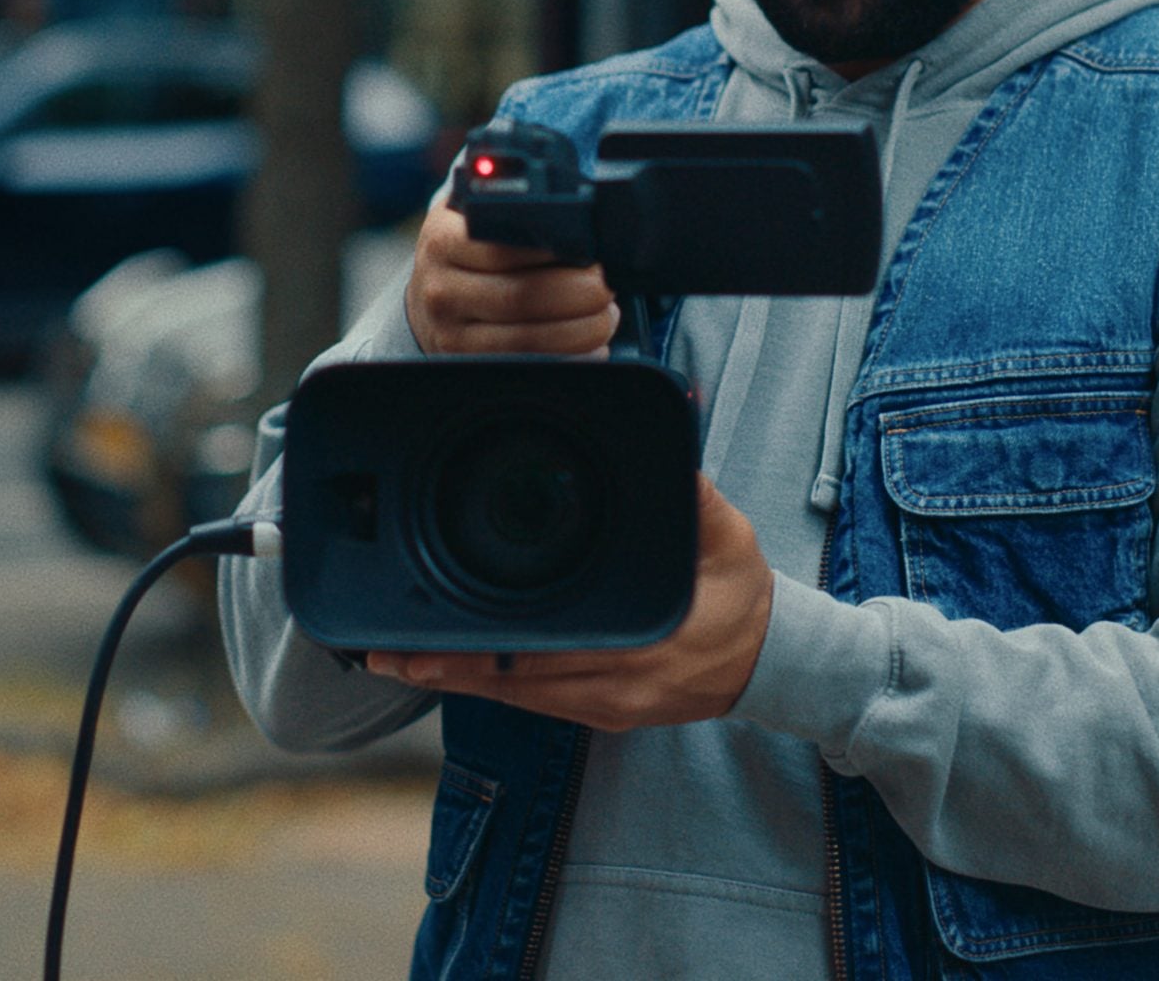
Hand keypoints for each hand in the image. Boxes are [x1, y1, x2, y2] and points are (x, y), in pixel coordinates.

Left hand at [363, 476, 774, 731]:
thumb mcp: (728, 537)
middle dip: (447, 668)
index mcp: (640, 643)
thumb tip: (669, 445)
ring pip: (516, 698)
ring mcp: (606, 705)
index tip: (431, 640)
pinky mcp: (600, 712)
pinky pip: (534, 702)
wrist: (773, 661)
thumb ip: (691, 494)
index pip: (546, 655)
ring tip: (398, 660)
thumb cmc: (743, 595)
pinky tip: (451, 668)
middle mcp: (615, 685)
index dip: (483, 653)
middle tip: (385, 652)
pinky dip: (489, 684)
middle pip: (514, 683)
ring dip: (457, 679)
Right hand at [404, 199, 618, 355]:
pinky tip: (593, 346)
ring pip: (527, 337)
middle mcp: (440, 288)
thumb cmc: (469, 251)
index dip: (555, 252)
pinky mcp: (467, 364)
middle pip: (521, 296)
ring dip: (581, 330)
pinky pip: (527, 365)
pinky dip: (569, 358)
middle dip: (579, 294)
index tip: (592, 252)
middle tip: (609, 286)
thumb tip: (574, 194)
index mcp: (443, 239)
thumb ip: (509, 203)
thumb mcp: (473, 216)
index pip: (503, 247)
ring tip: (607, 316)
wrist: (431, 297)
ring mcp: (450, 333)